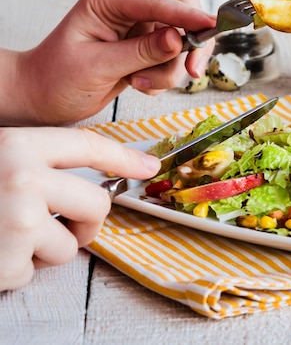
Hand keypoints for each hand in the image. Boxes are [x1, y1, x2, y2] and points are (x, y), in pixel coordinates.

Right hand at [0, 126, 160, 291]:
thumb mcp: (0, 158)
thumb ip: (40, 164)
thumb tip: (97, 184)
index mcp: (20, 145)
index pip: (88, 145)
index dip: (123, 157)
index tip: (149, 168)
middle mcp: (24, 178)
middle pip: (96, 204)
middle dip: (86, 221)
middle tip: (61, 225)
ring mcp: (18, 221)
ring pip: (70, 244)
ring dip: (45, 248)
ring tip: (8, 235)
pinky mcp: (7, 262)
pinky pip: (34, 272)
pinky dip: (16, 270)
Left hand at [4, 0, 216, 124]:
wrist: (41, 99)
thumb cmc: (55, 78)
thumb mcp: (98, 66)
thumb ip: (141, 52)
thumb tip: (179, 39)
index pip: (160, 1)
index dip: (190, 17)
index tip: (214, 28)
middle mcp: (128, 7)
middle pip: (182, 14)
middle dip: (190, 45)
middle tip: (192, 71)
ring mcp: (139, 27)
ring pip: (182, 41)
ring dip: (169, 69)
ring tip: (140, 84)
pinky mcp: (145, 46)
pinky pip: (173, 58)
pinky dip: (163, 76)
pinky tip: (138, 84)